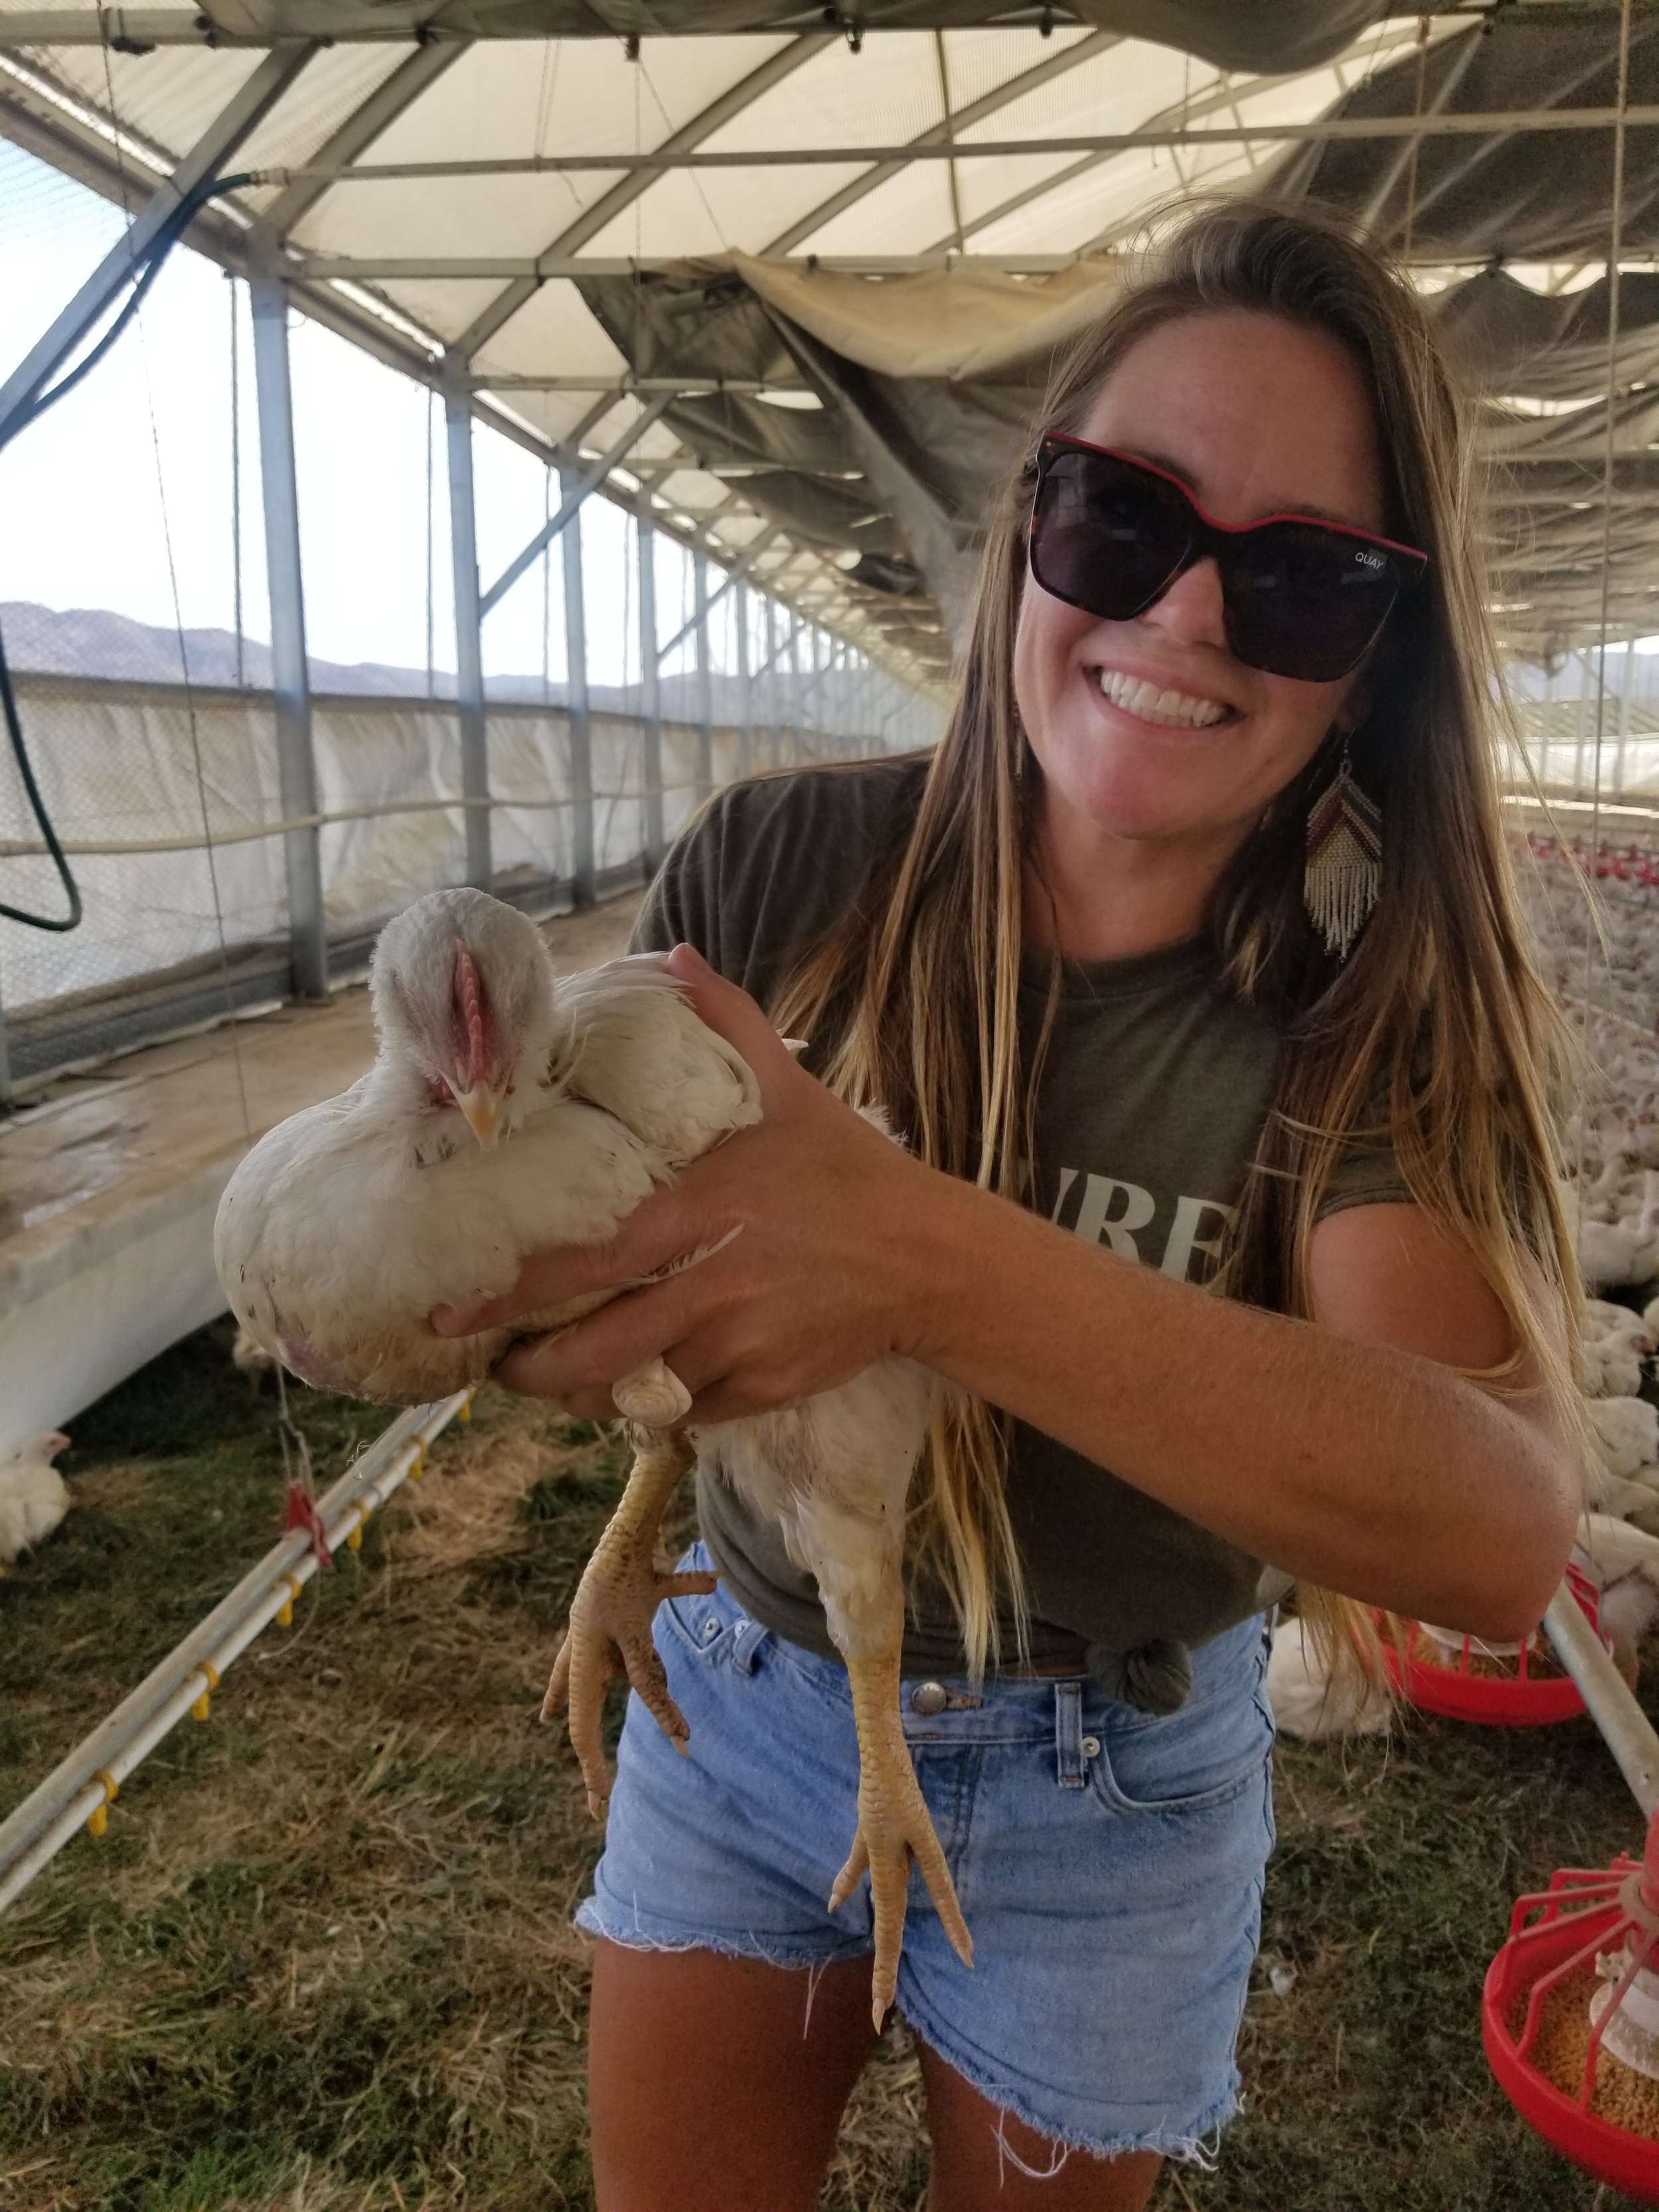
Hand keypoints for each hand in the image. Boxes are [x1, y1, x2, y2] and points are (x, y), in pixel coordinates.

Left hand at [432, 945, 956, 1422]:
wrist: (932, 1262)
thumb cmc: (851, 1175)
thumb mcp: (793, 1091)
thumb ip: (732, 1024)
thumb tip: (680, 954)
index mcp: (704, 1212)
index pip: (587, 1263)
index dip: (512, 1295)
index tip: (451, 1311)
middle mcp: (713, 1287)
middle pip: (593, 1350)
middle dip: (529, 1369)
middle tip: (495, 1361)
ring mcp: (739, 1346)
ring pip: (631, 1390)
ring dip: (580, 1393)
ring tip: (552, 1378)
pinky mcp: (763, 1390)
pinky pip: (683, 1412)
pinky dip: (650, 1404)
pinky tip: (633, 1387)